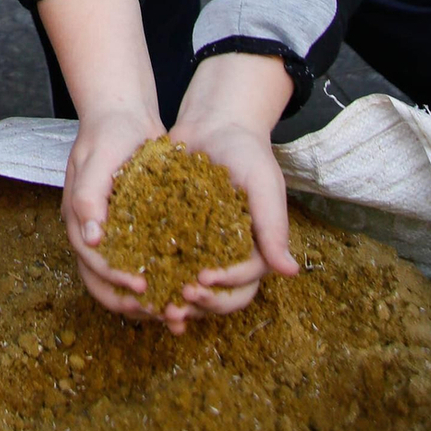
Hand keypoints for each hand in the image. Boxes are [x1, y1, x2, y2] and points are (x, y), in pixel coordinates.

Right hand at [62, 98, 167, 320]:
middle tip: (160, 310)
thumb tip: (89, 238)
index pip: (91, 262)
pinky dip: (157, 279)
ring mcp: (111, 231)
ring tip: (173, 311)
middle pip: (100, 281)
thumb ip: (89, 196)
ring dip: (143, 299)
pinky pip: (140, 262)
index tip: (143, 286)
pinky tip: (180, 288)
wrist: (125, 115)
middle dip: (128, 301)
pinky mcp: (131, 228)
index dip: (115, 279)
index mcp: (78, 218)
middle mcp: (91, 231)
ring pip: (119, 279)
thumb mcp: (98, 158)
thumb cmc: (109, 132)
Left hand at [166, 53, 298, 328]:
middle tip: (179, 299)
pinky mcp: (176, 236)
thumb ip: (274, 227)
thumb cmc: (247, 152)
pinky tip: (140, 283)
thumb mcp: (264, 184)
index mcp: (256, 249)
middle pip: (220, 296)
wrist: (214, 125)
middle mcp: (230, 255)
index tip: (203, 278)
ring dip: (179, 301)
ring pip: (193, 288)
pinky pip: (167, 263)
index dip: (225, 286)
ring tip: (159, 305)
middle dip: (202, 302)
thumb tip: (291, 272)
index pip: (244, 282)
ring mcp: (202, 248)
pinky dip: (156, 277)